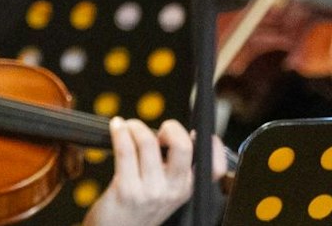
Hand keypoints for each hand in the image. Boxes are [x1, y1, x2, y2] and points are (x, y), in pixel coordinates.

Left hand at [82, 117, 200, 225]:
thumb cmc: (139, 205)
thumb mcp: (166, 190)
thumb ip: (174, 167)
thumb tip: (172, 133)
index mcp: (189, 188)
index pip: (215, 167)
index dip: (210, 144)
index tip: (192, 132)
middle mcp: (175, 190)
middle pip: (183, 147)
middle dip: (171, 128)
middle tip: (158, 130)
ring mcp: (152, 191)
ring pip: (148, 143)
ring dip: (135, 127)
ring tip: (128, 127)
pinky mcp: (127, 190)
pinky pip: (125, 150)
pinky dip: (119, 132)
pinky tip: (116, 127)